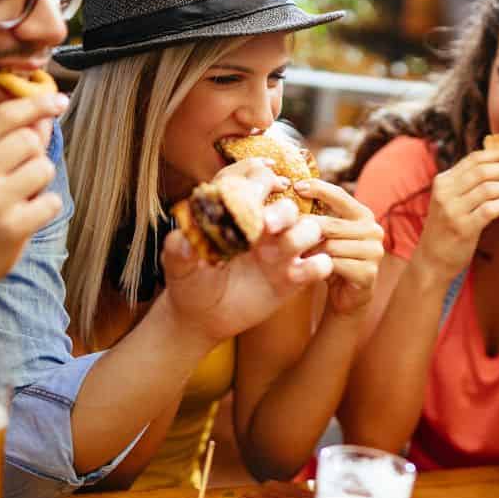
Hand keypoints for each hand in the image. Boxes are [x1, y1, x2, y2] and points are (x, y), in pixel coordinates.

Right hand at [0, 92, 67, 316]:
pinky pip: (52, 202)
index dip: (36, 104)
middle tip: (18, 177)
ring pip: (44, 169)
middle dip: (33, 156)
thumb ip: (0, 144)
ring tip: (19, 198)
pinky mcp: (12, 227)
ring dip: (40, 183)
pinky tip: (25, 217)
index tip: (57, 100)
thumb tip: (41, 118)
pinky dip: (45, 208)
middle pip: (30, 141)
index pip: (4, 115)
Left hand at [161, 194, 331, 344]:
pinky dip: (317, 265)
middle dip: (281, 212)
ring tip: (278, 255)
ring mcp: (282, 251)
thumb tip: (183, 237)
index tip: (252, 191)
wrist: (204, 316)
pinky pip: (319, 264)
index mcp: (239, 214)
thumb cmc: (190, 283)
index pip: (255, 184)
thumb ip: (179, 250)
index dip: (258, 181)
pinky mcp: (295, 276)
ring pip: (309, 229)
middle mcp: (264, 227)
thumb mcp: (179, 267)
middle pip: (287, 206)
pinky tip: (294, 275)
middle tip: (265, 226)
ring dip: (300, 236)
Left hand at [295, 179, 383, 316]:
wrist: (347, 296)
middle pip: (331, 225)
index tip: (296, 186)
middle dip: (305, 230)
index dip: (318, 189)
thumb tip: (290, 194)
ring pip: (331, 246)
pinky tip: (308, 268)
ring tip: (295, 255)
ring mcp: (374, 253)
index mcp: (364, 216)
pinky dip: (318, 266)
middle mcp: (374, 231)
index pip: (340, 196)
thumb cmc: (333, 259)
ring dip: (310, 252)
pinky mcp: (368, 273)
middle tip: (284, 233)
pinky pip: (335, 265)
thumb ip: (319, 216)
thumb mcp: (327, 234)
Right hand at [414, 147, 498, 278]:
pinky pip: (488, 211)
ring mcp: (452, 210)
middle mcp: (445, 192)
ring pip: (487, 189)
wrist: (431, 261)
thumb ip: (467, 185)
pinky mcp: (462, 228)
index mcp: (443, 181)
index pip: (473, 160)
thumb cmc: (446, 230)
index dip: (497, 154)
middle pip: (482, 171)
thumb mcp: (450, 201)